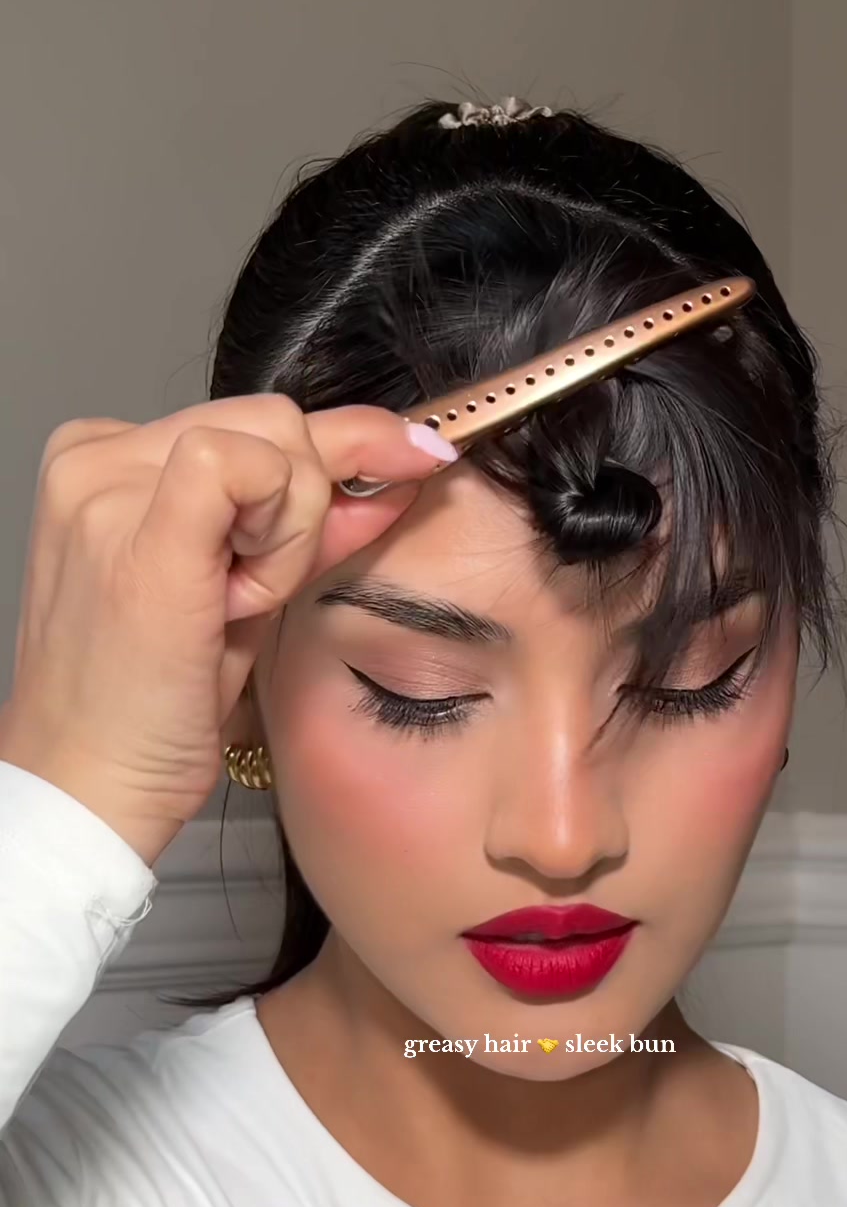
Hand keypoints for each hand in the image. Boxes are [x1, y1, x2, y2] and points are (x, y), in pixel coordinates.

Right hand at [0, 396, 455, 865]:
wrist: (90, 789)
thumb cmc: (150, 712)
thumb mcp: (241, 593)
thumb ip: (303, 521)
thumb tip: (397, 464)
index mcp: (106, 465)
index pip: (255, 421)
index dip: (328, 467)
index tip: (374, 503)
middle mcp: (96, 459)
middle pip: (275, 417)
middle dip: (308, 504)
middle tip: (257, 595)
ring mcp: (106, 485)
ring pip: (278, 441)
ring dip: (290, 532)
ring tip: (229, 609)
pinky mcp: (138, 530)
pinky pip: (257, 468)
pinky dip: (280, 537)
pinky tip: (240, 599)